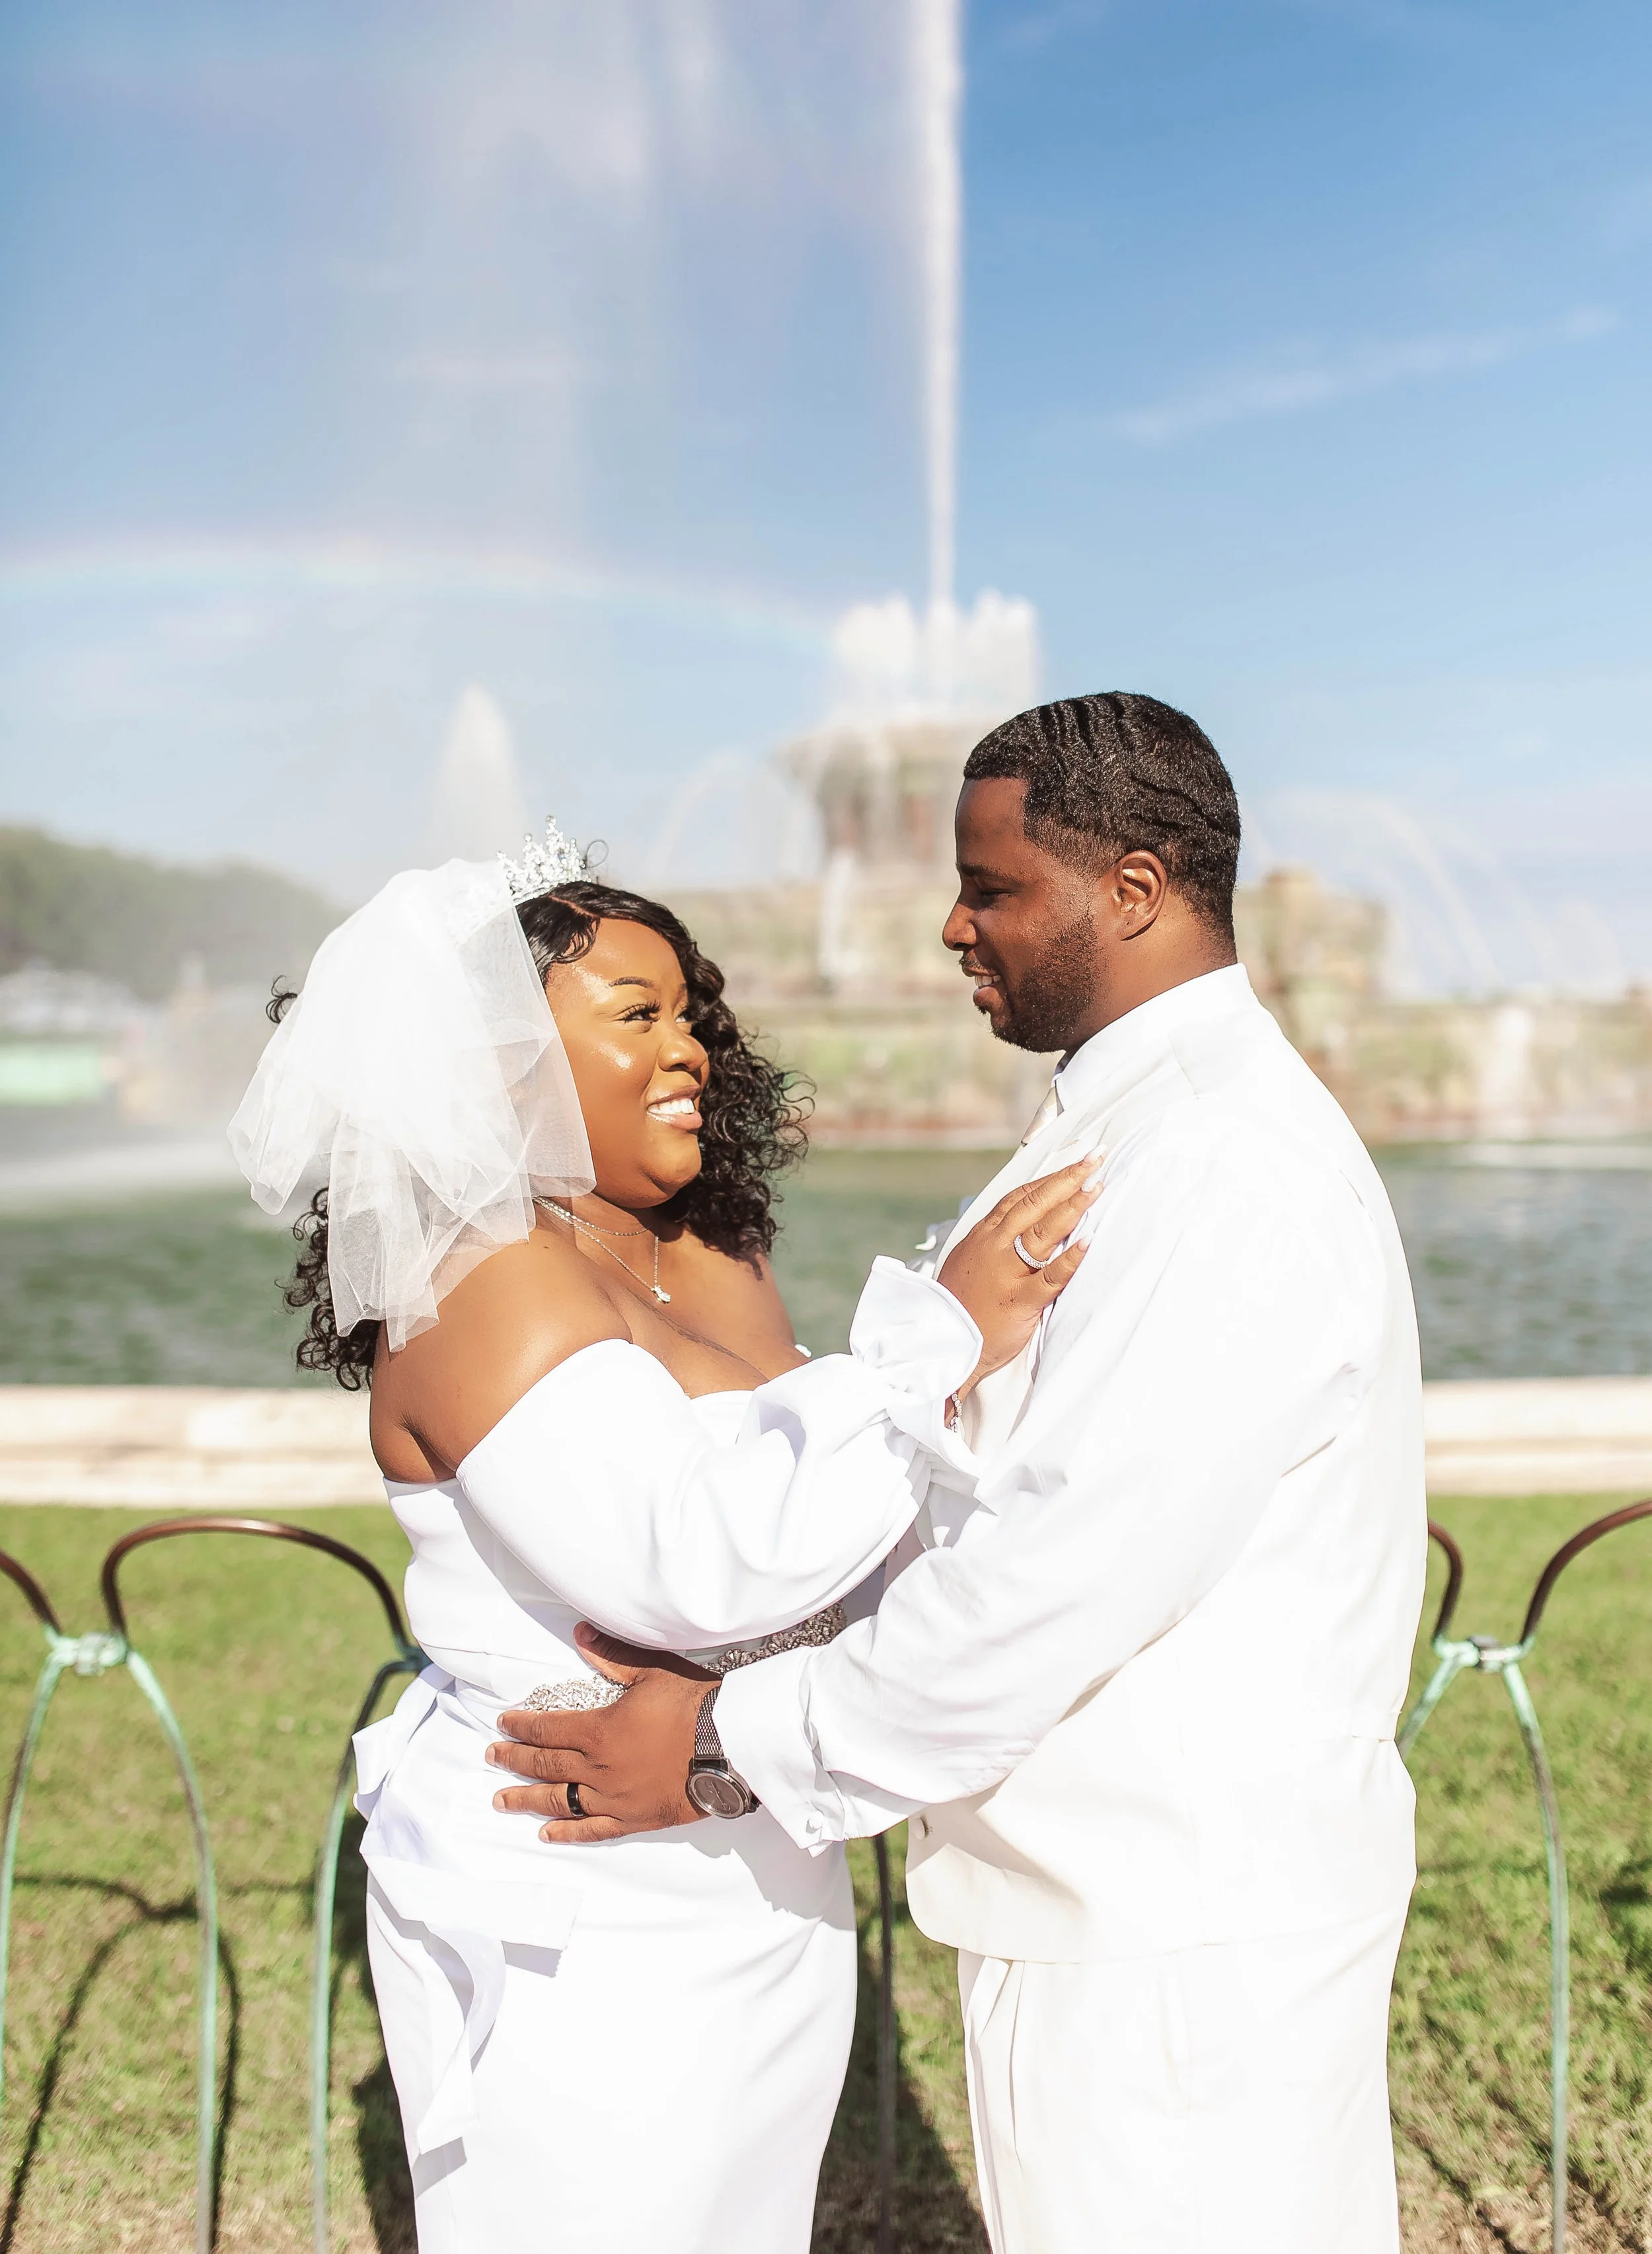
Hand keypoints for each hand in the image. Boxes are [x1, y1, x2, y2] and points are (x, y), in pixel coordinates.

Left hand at [487, 1625, 715, 1841]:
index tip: (502, 1724)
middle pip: (545, 1764)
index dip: (521, 1725)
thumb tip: (580, 1633)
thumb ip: (611, 1656)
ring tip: (501, 1800)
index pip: (547, 1728)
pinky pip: (591, 1829)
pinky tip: (547, 1834)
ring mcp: (613, 1798)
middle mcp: (597, 1769)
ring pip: (559, 1800)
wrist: (729, 1746)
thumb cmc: (692, 1705)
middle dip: (515, 1759)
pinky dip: (567, 1832)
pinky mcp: (633, 1819)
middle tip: (493, 1756)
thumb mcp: (651, 1673)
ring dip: (527, 1799)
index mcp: (598, 1731)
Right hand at [938, 1157, 1099, 1394]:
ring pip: (1044, 1231)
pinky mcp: (1020, 1301)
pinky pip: (1050, 1277)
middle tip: (1095, 1159)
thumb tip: (1024, 1220)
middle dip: (1068, 1179)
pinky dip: (1070, 1258)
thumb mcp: (970, 1259)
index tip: (1076, 1161)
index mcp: (984, 1235)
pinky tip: (1089, 1241)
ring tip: (1096, 1186)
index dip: (1051, 1177)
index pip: (1021, 1196)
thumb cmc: (961, 1302)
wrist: (945, 1343)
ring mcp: (1008, 1272)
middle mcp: (995, 1246)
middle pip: (1036, 1204)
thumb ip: (995, 1238)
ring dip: (1073, 1206)